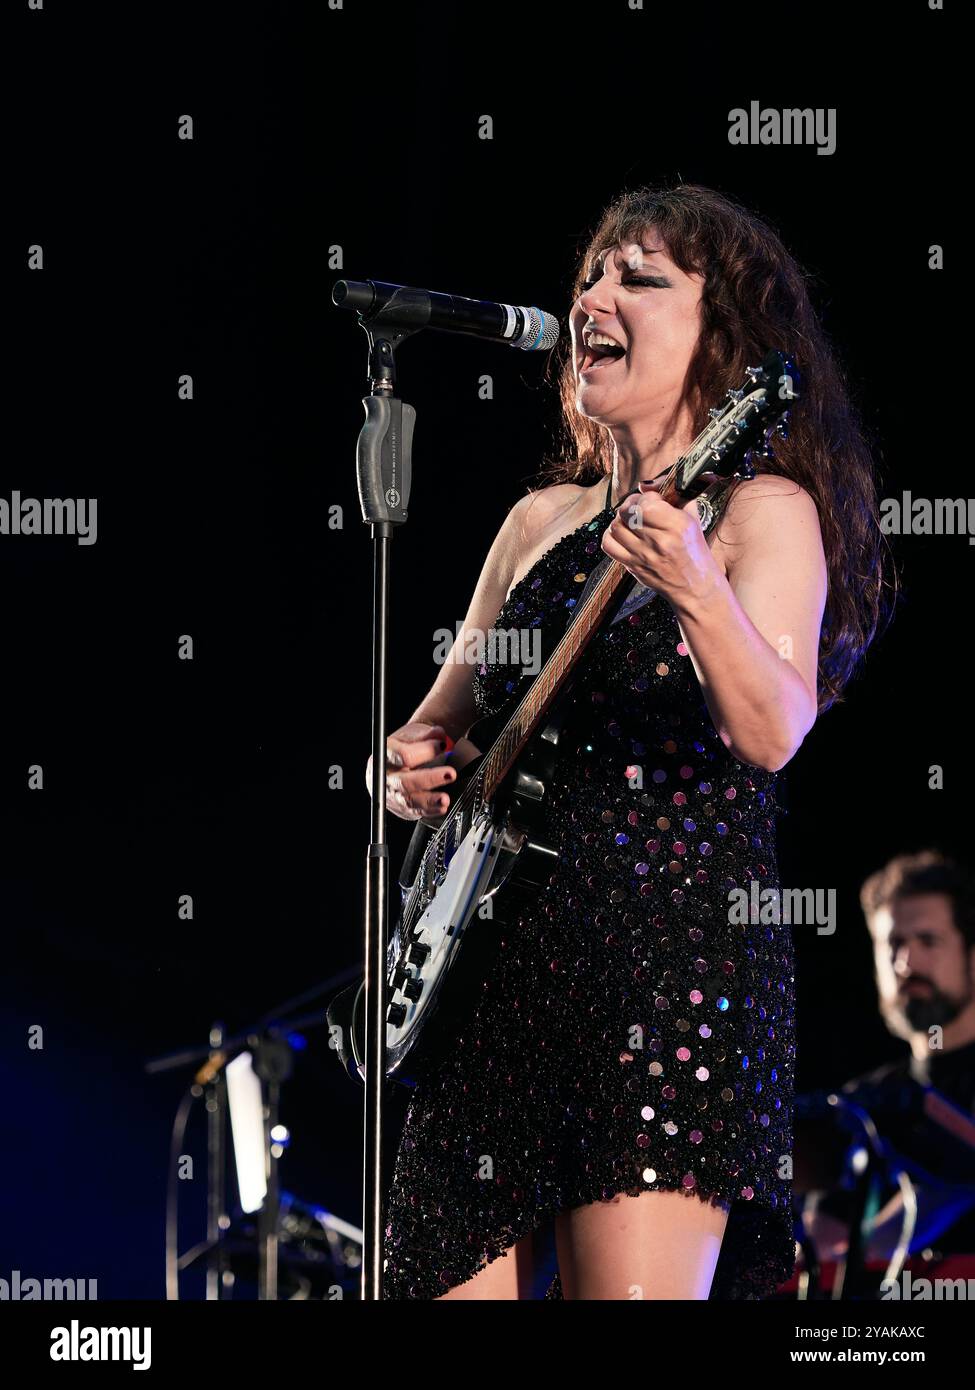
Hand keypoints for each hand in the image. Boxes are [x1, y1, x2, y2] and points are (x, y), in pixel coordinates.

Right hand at [365, 721, 457, 822]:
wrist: (401, 759)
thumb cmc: (407, 745)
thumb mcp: (414, 734)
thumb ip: (427, 734)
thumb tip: (439, 734)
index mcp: (385, 754)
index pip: (403, 756)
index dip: (424, 751)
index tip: (442, 746)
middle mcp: (384, 776)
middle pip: (404, 781)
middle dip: (429, 779)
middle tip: (450, 774)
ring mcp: (390, 794)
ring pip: (408, 800)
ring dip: (429, 801)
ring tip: (445, 798)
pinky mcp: (399, 807)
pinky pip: (414, 812)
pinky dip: (429, 811)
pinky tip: (442, 807)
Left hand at [600, 479, 722, 609]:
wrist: (695, 586)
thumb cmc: (694, 550)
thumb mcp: (692, 519)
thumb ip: (674, 497)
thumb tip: (646, 485)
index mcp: (677, 526)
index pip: (646, 503)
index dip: (645, 497)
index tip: (651, 500)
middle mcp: (659, 541)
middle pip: (627, 513)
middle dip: (630, 505)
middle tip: (637, 507)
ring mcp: (643, 556)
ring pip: (615, 527)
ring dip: (620, 519)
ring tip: (630, 520)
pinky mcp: (633, 567)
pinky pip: (608, 545)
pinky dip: (610, 535)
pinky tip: (621, 534)